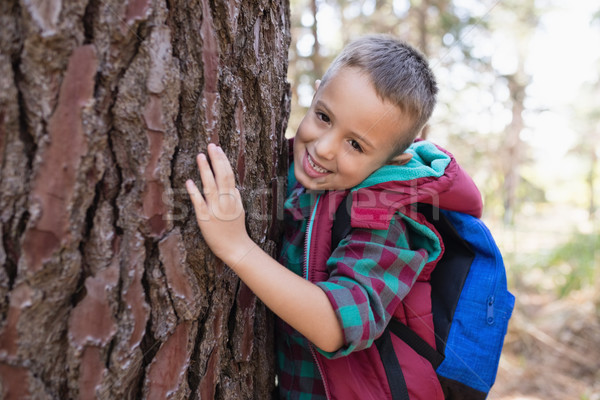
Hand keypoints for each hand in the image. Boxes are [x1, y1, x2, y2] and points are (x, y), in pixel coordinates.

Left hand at [186, 144, 252, 262]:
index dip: (223, 161)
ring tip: (200, 156)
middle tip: (211, 145)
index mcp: (233, 198)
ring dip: (205, 170)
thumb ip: (236, 197)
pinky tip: (189, 181)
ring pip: (210, 186)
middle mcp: (225, 201)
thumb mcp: (240, 211)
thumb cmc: (237, 230)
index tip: (218, 149)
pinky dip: (194, 192)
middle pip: (221, 176)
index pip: (229, 174)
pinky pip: (199, 203)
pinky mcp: (205, 219)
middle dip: (216, 159)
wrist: (235, 248)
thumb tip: (234, 187)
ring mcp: (215, 209)